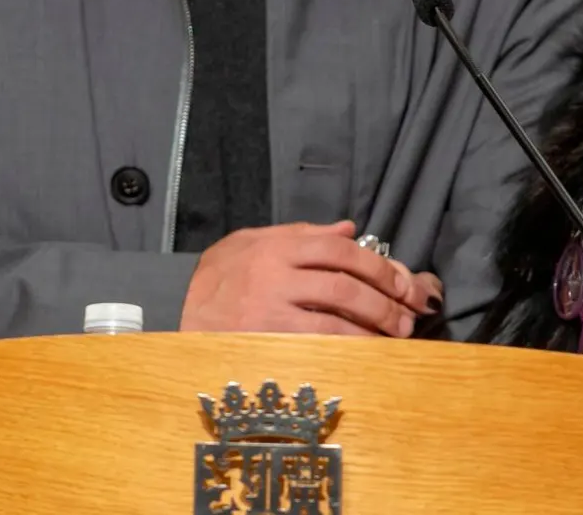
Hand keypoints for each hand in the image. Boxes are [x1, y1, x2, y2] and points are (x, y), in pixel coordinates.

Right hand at [181, 220, 442, 336]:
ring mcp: (268, 311)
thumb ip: (302, 234)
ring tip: (397, 335)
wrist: (171, 308)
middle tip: (410, 312)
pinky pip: (317, 345)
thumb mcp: (254, 241)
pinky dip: (348, 348)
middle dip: (386, 299)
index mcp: (276, 246)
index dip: (379, 266)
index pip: (340, 250)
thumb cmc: (219, 276)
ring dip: (374, 327)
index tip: (404, 282)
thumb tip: (348, 229)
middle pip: (345, 284)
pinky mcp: (264, 341)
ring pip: (336, 318)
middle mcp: (274, 275)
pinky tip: (367, 352)